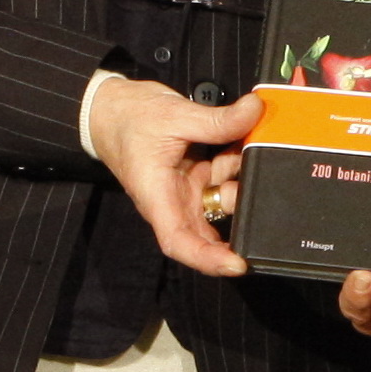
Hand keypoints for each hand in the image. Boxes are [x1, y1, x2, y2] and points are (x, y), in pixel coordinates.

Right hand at [91, 77, 258, 278]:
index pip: (180, 242)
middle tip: (258, 187)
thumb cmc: (129, 118)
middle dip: (238, 216)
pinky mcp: (196, 176)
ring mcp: (187, 190)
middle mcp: (174, 201)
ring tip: (244, 144)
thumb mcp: (174, 115)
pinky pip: (223, 178)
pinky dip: (236, 163)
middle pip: (208, 230)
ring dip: (239, 179)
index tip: (238, 264)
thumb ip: (217, 119)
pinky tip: (240, 141)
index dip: (209, 260)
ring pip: (223, 199)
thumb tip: (255, 110)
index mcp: (158, 196)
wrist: (113, 108)